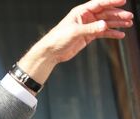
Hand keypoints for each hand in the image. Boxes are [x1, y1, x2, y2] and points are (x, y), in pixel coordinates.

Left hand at [18, 0, 132, 83]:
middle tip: (129, 16)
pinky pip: (103, 33)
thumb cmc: (58, 38)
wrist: (51, 52)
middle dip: (118, 14)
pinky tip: (120, 35)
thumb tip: (104, 25)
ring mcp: (88, 26)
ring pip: (106, 23)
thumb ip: (91, 29)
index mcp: (80, 12)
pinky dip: (112, 33)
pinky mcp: (88, 36)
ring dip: (117, 23)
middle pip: (105, 13)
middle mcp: (85, 18)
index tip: (123, 1)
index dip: (111, 2)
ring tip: (128, 24)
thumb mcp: (75, 32)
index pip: (99, 4)